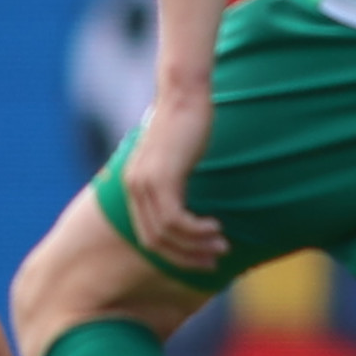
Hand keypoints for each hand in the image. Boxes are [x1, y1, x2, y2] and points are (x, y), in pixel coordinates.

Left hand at [119, 84, 230, 274]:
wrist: (184, 94)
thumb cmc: (188, 123)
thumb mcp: (179, 160)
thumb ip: (177, 183)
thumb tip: (192, 207)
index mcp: (134, 187)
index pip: (148, 236)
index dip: (175, 254)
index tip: (202, 259)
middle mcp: (134, 188)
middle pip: (154, 242)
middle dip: (185, 257)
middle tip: (214, 261)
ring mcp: (144, 184)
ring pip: (166, 235)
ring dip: (196, 246)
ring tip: (221, 246)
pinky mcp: (161, 178)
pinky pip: (175, 221)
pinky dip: (196, 231)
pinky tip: (215, 229)